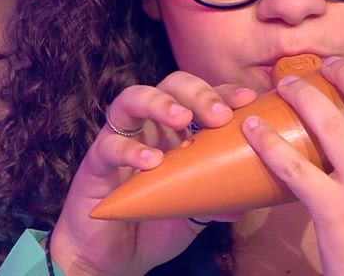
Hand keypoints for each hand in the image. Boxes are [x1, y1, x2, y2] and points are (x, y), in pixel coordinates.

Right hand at [50, 72, 256, 275]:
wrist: (112, 258)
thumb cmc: (153, 224)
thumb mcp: (192, 211)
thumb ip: (214, 201)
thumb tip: (243, 202)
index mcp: (177, 131)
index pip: (201, 97)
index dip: (223, 92)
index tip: (247, 100)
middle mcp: (149, 126)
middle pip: (170, 86)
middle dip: (198, 93)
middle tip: (218, 115)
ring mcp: (121, 139)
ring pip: (132, 98)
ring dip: (160, 103)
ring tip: (183, 119)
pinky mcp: (95, 161)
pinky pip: (109, 145)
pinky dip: (130, 150)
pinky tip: (151, 162)